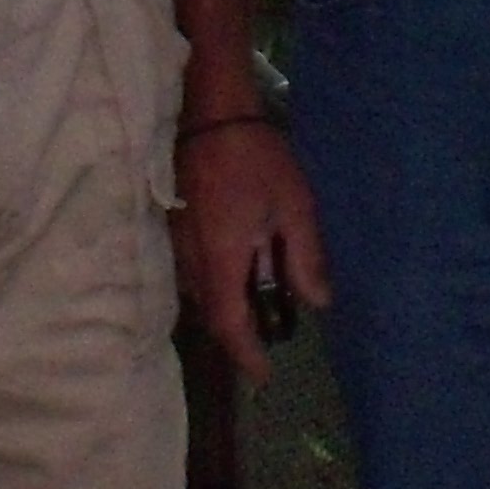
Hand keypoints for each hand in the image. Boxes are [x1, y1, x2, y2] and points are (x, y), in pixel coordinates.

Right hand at [172, 118, 332, 382]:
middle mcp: (192, 261)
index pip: (229, 324)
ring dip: (225, 309)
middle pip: (211, 315)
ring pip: (199, 295)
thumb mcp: (294, 206)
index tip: (263, 375)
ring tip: (256, 306)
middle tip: (265, 343)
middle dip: (237, 335)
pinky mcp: (172, 229)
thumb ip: (304, 257)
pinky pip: (192, 273)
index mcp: (222, 260)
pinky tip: (236, 272)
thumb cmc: (255, 158)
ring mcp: (177, 245)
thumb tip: (318, 302)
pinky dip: (214, 285)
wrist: (208, 113)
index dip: (246, 355)